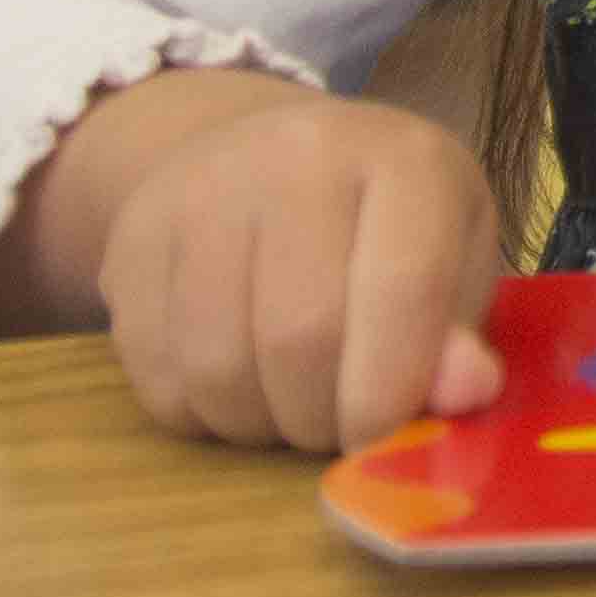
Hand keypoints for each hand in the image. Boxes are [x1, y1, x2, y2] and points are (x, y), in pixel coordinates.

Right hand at [80, 79, 507, 450]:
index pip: (402, 288)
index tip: (384, 440)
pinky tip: (237, 381)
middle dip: (323, 417)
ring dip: (259, 423)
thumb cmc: (379, 226)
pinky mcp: (131, 241)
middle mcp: (299, 156)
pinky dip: (201, 413)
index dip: (394, 388)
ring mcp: (203, 192)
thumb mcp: (449, 259)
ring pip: (218, 368)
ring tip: (291, 402)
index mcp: (404, 160)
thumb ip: (458, 333)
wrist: (256, 159)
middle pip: (301, 337)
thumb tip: (464, 394)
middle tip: (339, 425)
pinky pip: (157, 377)